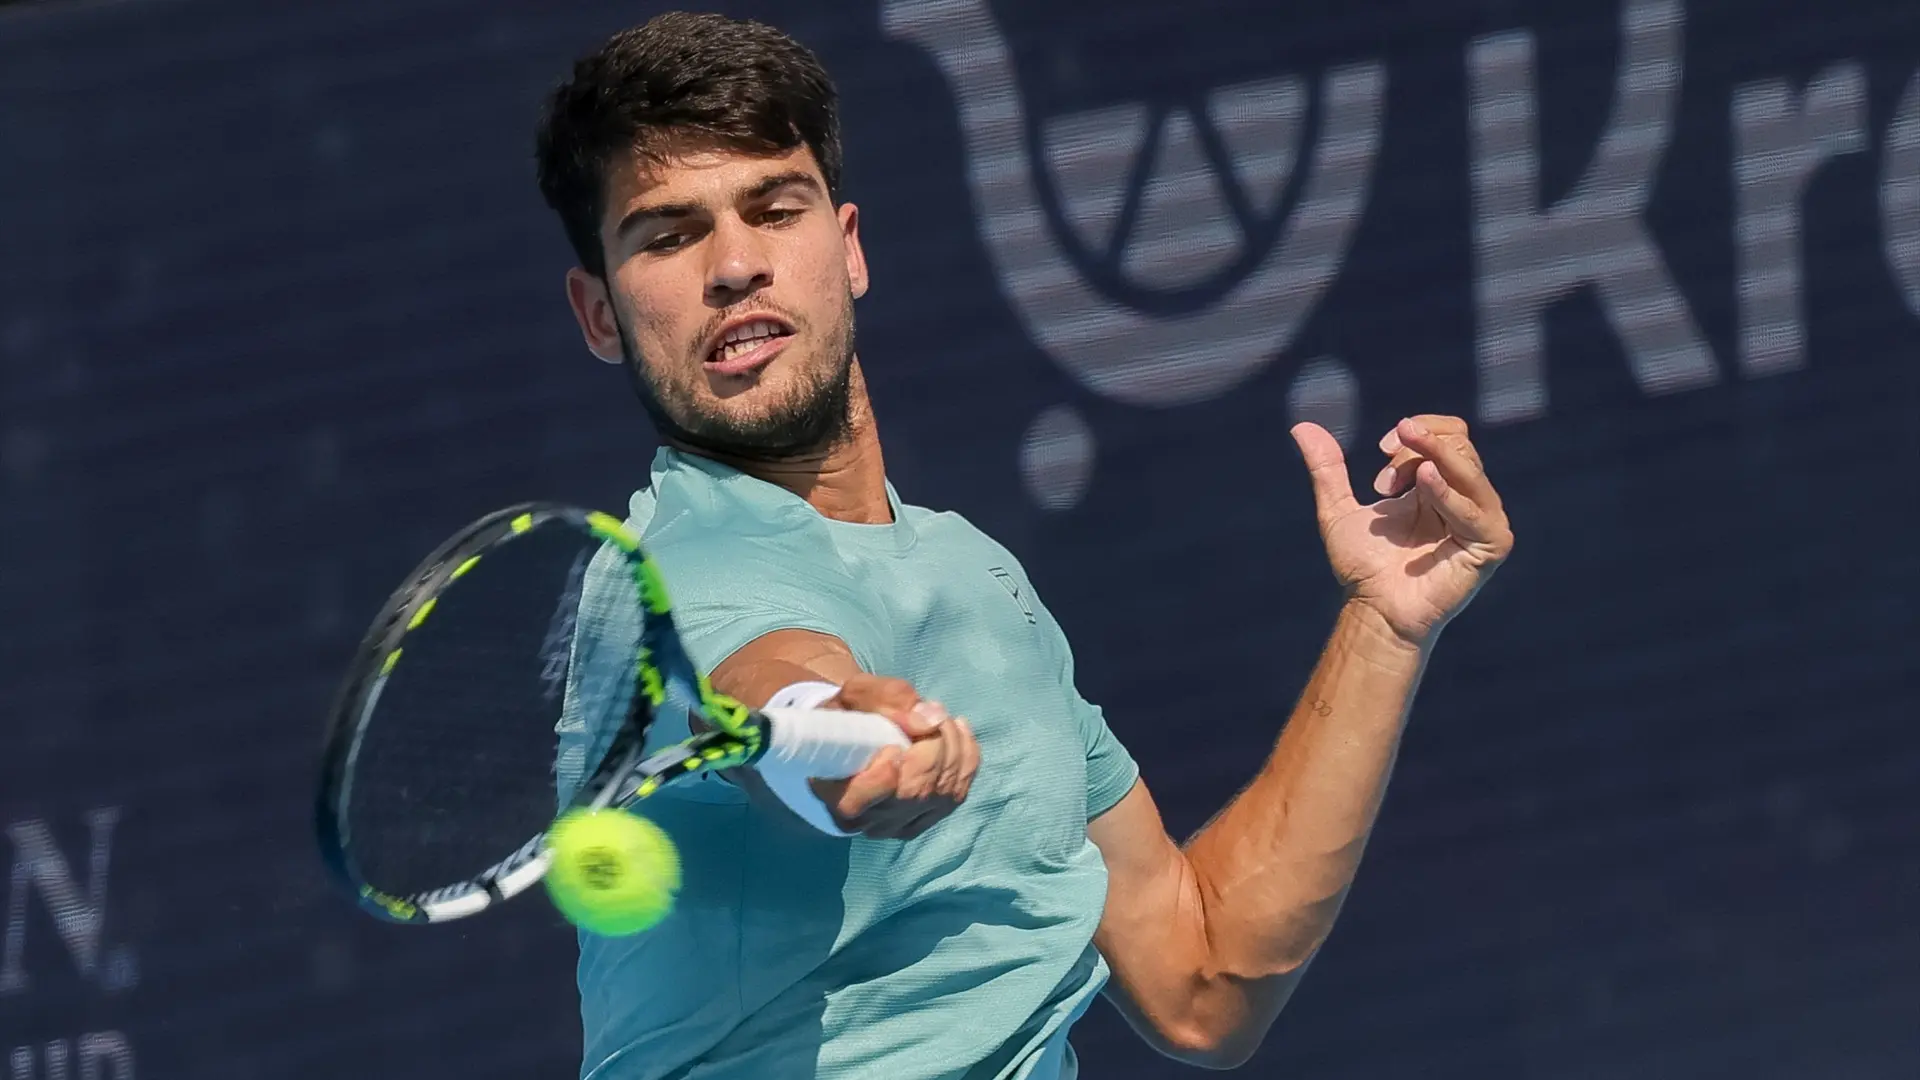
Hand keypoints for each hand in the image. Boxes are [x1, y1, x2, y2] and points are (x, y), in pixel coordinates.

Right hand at [808, 674, 980, 839]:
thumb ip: (885, 700)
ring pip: (942, 793)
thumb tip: (930, 720)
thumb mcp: (855, 695)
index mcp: (834, 793)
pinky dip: (966, 758)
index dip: (881, 778)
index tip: (893, 747)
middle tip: (932, 712)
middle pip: (913, 793)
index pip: (858, 801)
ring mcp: (899, 824)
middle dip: (934, 746)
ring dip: (953, 747)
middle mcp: (866, 820)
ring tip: (942, 718)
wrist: (854, 735)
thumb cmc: (848, 714)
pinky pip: (958, 793)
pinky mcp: (926, 819)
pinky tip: (958, 732)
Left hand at [1290, 415, 1513, 647]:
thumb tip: (1299, 425)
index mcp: (1438, 486)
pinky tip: (1423, 482)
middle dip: (1419, 444)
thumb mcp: (1339, 509)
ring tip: (1396, 477)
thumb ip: (1326, 469)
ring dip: (1431, 456)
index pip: (1449, 434)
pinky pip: (1475, 508)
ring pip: (1468, 467)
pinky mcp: (1491, 543)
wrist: (1374, 610)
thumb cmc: (1363, 567)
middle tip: (1384, 469)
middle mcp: (1464, 498)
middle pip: (1460, 444)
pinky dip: (1447, 492)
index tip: (1382, 447)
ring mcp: (1482, 519)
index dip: (1418, 430)